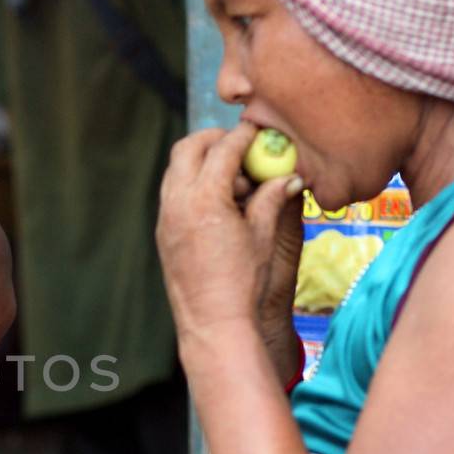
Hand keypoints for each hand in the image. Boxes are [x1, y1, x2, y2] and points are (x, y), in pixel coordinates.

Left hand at [158, 120, 304, 348]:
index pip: (224, 149)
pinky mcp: (163, 232)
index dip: (244, 135)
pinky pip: (173, 192)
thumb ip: (272, 198)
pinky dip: (192, 184)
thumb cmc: (244, 282)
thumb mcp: (264, 235)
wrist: (213, 323)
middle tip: (240, 145)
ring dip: (201, 162)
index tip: (258, 130)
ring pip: (176, 169)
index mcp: (205, 199)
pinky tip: (219, 201)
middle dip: (215, 140)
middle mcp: (177, 203)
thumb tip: (289, 176)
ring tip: (233, 178)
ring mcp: (166, 217)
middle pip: (189, 148)